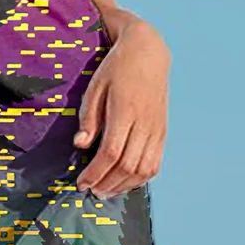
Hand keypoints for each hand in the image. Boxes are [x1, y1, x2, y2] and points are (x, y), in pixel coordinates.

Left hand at [74, 20, 169, 199]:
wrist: (148, 53)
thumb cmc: (116, 68)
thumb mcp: (95, 86)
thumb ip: (89, 117)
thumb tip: (80, 145)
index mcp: (125, 111)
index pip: (111, 153)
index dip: (95, 172)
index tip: (81, 183)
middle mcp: (145, 123)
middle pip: (127, 166)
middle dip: (107, 184)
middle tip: (90, 191)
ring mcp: (157, 129)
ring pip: (144, 169)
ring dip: (124, 185)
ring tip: (105, 191)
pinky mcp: (163, 131)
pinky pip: (156, 162)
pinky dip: (141, 178)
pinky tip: (126, 182)